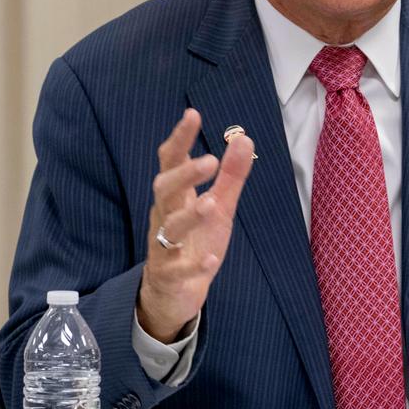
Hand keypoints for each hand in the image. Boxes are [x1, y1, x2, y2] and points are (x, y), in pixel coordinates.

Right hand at [137, 108, 254, 342]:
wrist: (173, 293)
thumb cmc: (195, 242)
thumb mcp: (219, 207)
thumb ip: (231, 176)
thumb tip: (244, 137)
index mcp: (175, 197)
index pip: (171, 161)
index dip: (180, 138)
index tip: (193, 114)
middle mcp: (165, 217)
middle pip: (165, 190)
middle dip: (184, 174)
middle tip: (209, 160)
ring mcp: (164, 247)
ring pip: (170, 228)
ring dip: (190, 216)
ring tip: (210, 204)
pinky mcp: (169, 276)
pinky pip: (177, 270)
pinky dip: (194, 265)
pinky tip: (211, 260)